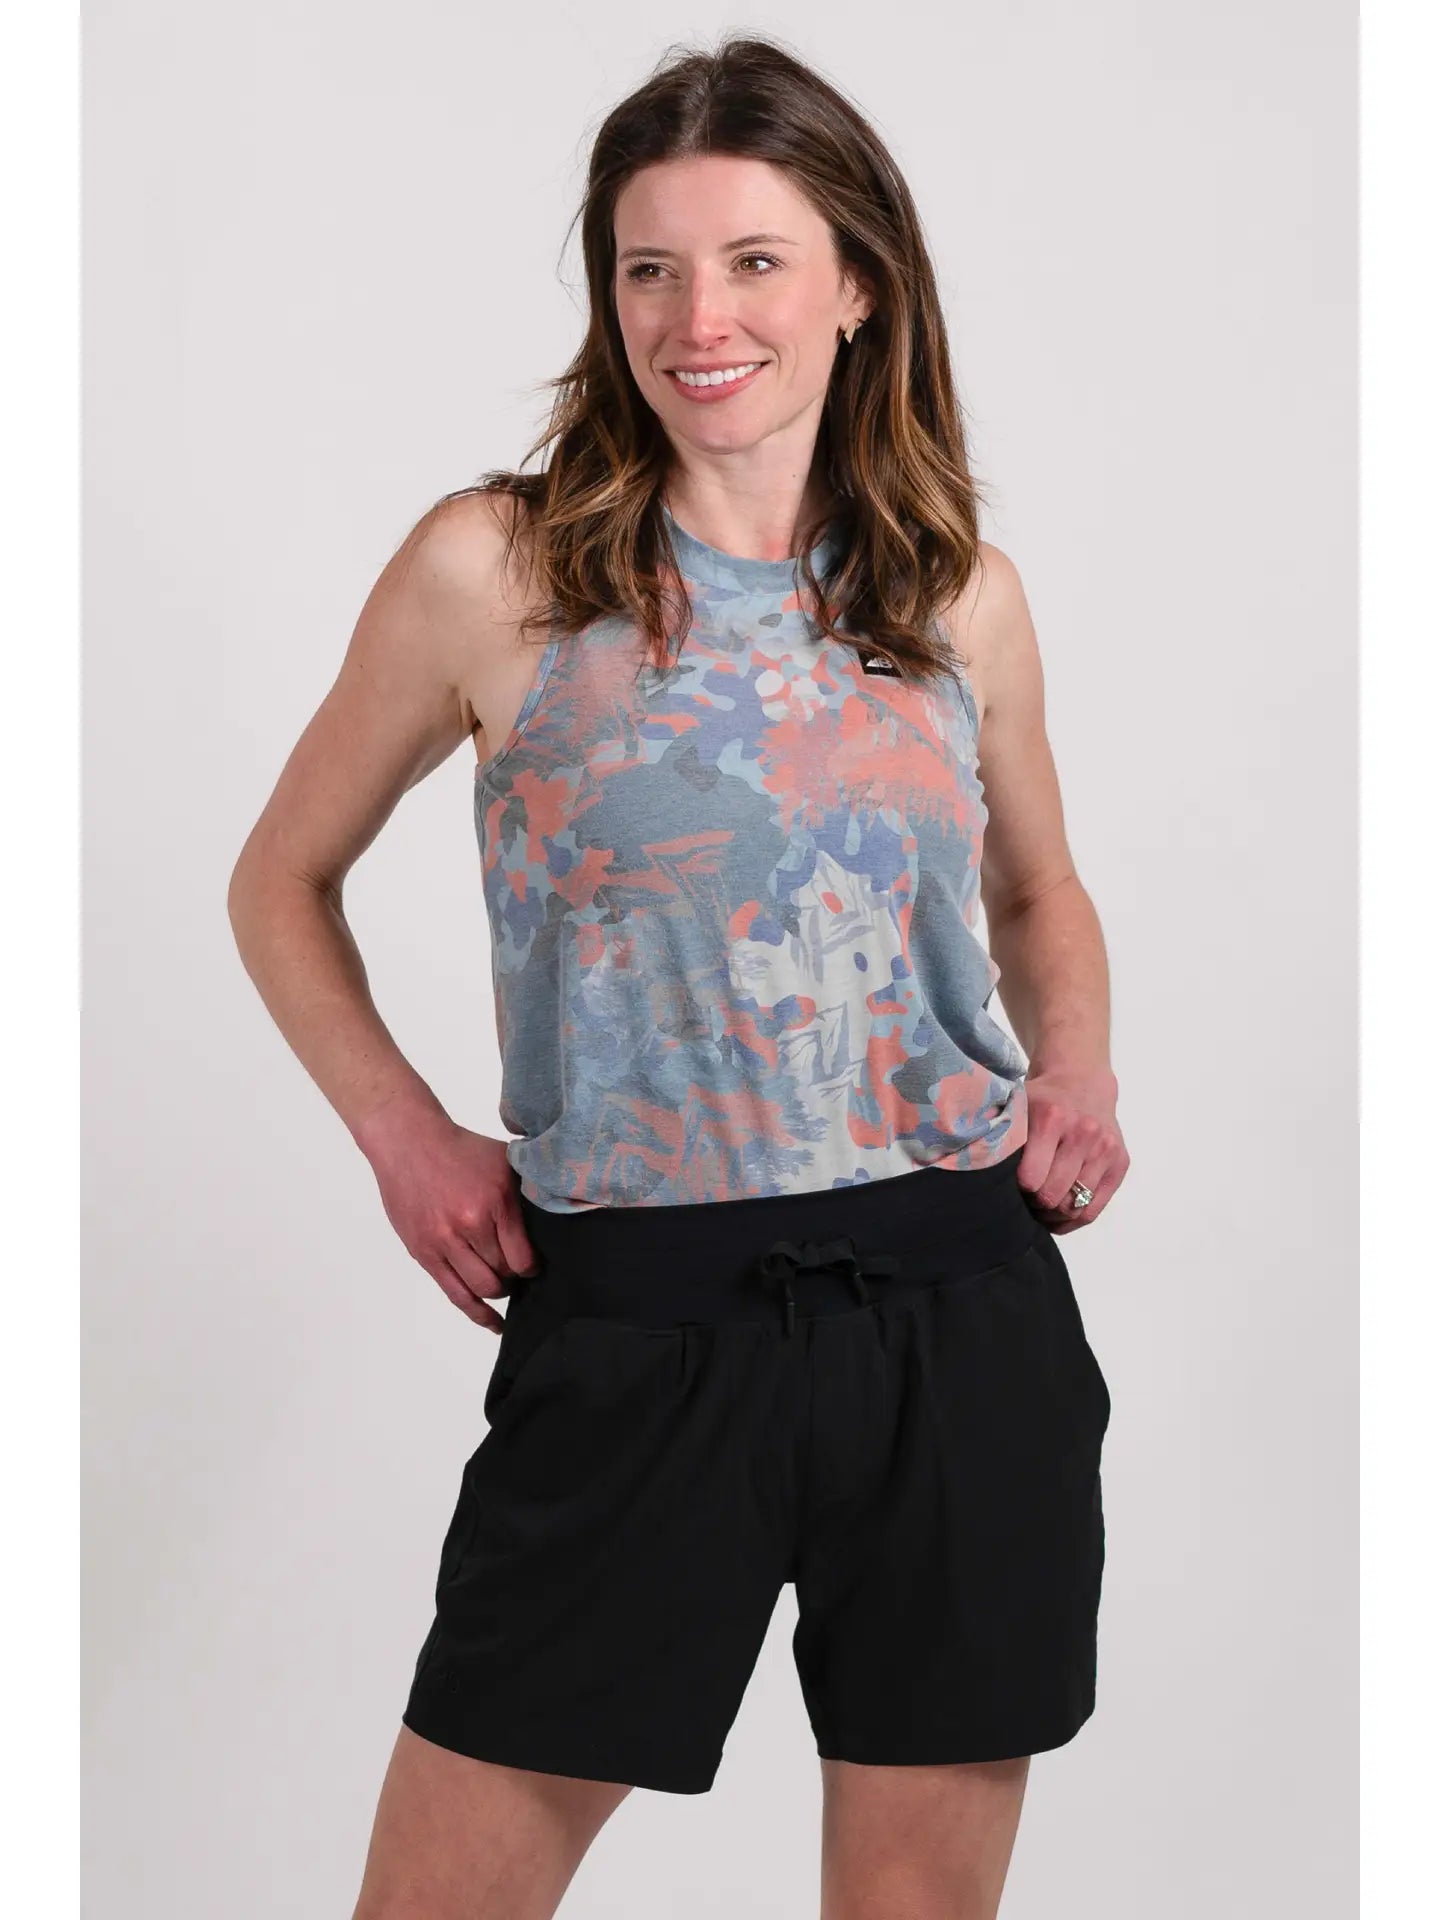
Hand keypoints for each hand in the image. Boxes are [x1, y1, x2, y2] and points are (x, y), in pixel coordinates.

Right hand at [359, 1106, 539, 1330]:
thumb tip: (554, 1217)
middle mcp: (470, 1224)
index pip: (523, 1257)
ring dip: (498, 1292)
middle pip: (503, 1273)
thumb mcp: (504, 1161)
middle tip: (520, 1273)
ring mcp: (444, 1241)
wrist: (410, 1143)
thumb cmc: (460, 1150)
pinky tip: (493, 1322)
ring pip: (481, 1287)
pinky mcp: (424, 1253)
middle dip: (516, 1278)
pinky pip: (455, 1293)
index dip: (533, 1268)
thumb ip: (527, 1190)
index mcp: (496, 1201)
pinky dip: (477, 1313)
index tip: (536, 1266)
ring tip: (505, 1286)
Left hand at [1015, 1066, 1128, 1233]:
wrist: (1082, 1082)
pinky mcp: (1120, 1163)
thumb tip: (982, 1177)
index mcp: (1052, 1118)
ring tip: (1039, 1208)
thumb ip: (1002, 1137)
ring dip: (1053, 1215)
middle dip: (1034, 1204)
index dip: (1017, 1190)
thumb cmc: (1042, 1101)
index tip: (1010, 1186)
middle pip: (1053, 1195)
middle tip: (1024, 1200)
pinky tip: (1058, 1217)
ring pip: (1075, 1206)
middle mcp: (1084, 1132)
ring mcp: (1105, 1149)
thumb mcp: (1018, 1108)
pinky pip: (1095, 1209)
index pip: (1031, 1177)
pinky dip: (1073, 1220)